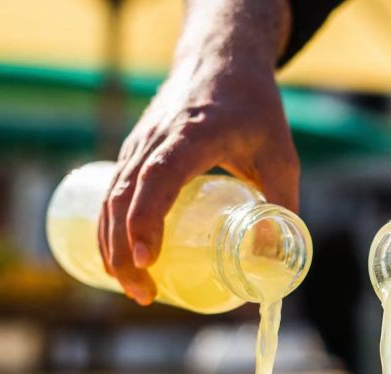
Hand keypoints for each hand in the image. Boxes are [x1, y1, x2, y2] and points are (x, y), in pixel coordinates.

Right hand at [100, 2, 295, 304]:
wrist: (221, 61)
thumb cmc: (254, 111)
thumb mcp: (280, 155)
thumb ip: (282, 204)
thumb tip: (274, 260)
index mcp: (195, 133)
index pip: (159, 175)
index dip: (146, 217)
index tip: (147, 258)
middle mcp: (158, 137)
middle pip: (124, 195)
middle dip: (124, 250)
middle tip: (144, 294)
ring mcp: (139, 143)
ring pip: (110, 197)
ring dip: (111, 247)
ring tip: (136, 289)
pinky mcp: (133, 153)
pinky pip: (110, 194)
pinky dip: (108, 230)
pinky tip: (119, 263)